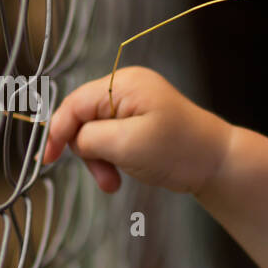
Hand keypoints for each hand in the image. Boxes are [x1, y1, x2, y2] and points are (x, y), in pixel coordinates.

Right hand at [40, 65, 230, 196]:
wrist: (220, 163)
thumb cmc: (179, 151)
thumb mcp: (126, 145)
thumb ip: (90, 138)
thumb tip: (73, 140)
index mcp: (124, 84)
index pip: (75, 104)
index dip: (58, 131)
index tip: (47, 160)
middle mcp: (128, 87)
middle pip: (84, 118)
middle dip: (88, 152)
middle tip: (106, 180)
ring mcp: (136, 103)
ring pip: (97, 132)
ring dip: (101, 160)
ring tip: (114, 183)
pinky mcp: (142, 121)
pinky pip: (113, 137)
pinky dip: (114, 157)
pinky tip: (124, 173)